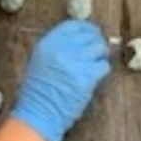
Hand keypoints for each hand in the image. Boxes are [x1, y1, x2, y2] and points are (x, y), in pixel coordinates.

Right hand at [10, 20, 110, 140]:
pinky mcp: (86, 78)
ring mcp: (74, 63)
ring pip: (98, 48)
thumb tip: (78, 41)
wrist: (38, 114)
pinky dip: (103, 69)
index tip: (91, 32)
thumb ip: (56, 49)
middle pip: (88, 35)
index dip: (85, 27)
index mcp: (47, 44)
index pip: (72, 26)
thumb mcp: (39, 61)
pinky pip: (103, 66)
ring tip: (99, 61)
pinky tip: (97, 74)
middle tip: (99, 48)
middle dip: (96, 40)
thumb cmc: (37, 92)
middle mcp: (61, 50)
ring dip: (101, 54)